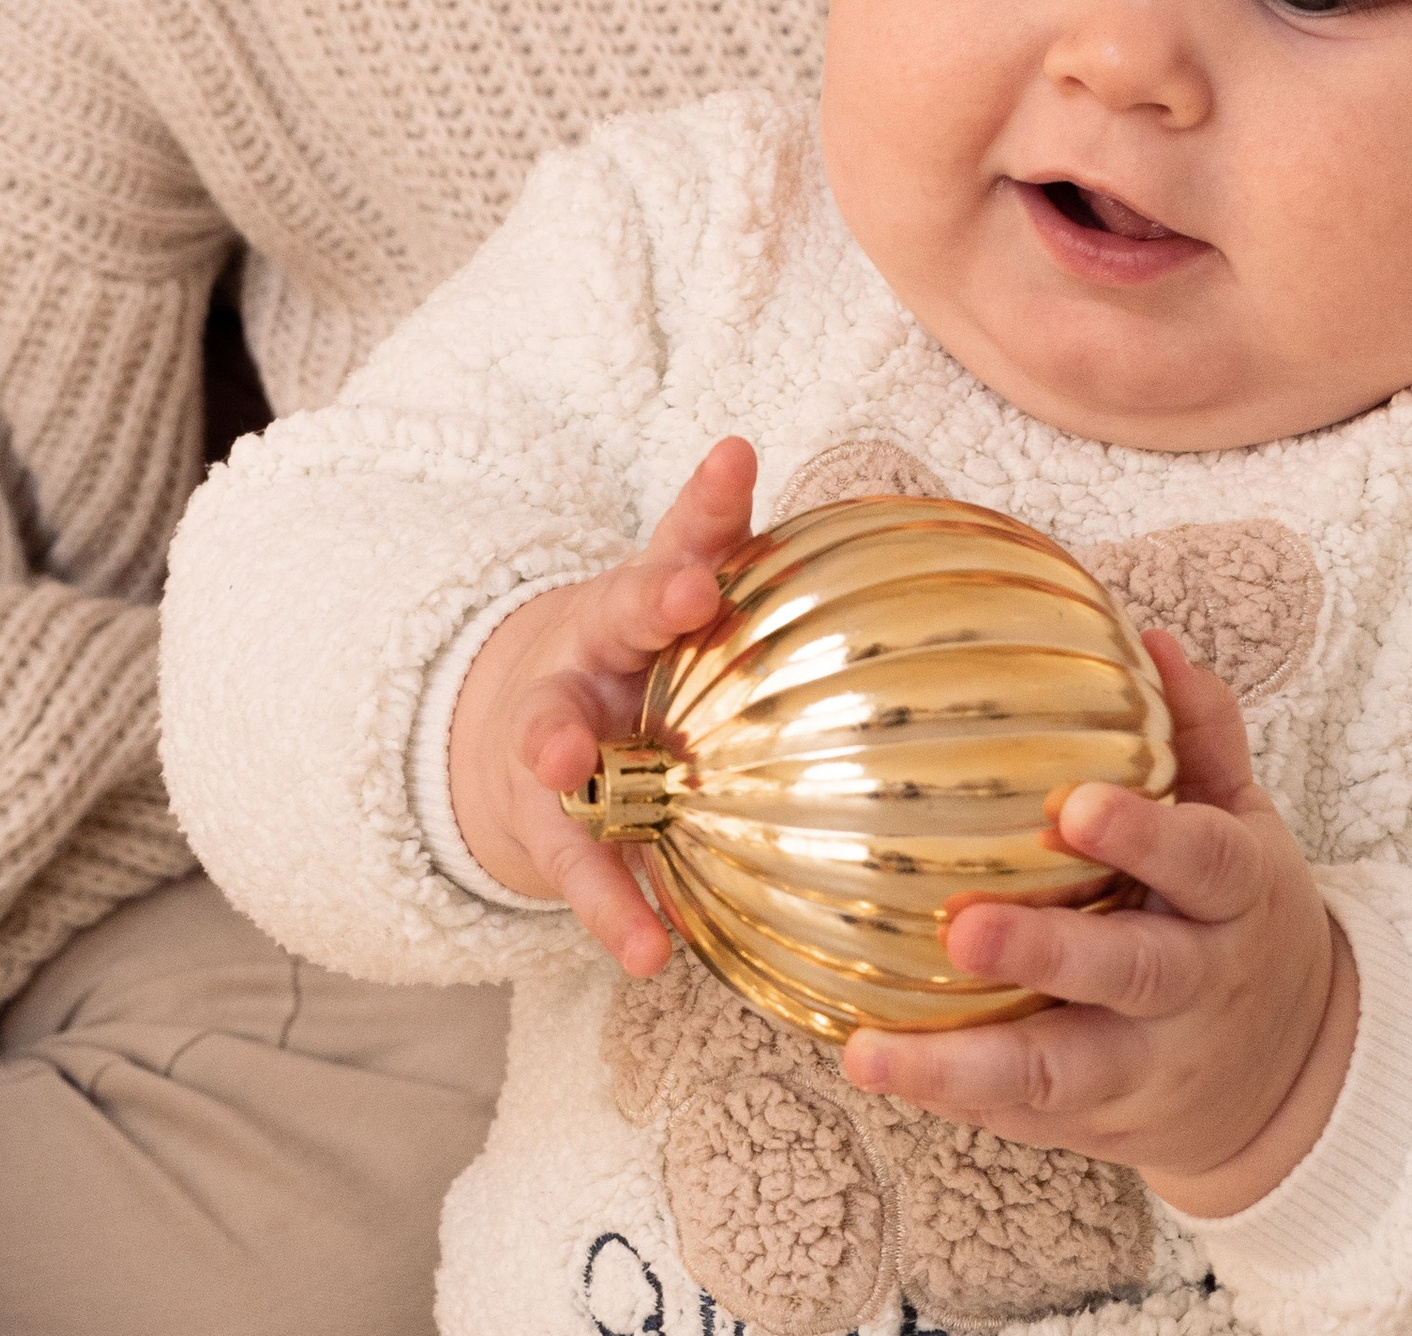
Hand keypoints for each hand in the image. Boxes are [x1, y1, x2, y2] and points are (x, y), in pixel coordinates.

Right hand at [447, 436, 757, 971]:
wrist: (535, 745)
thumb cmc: (643, 668)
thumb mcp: (680, 613)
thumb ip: (747, 571)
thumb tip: (875, 515)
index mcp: (643, 599)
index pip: (682, 536)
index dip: (710, 502)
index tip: (738, 459)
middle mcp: (596, 652)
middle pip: (618, 613)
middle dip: (650, 600)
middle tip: (688, 590)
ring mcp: (557, 735)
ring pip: (553, 732)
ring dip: (561, 743)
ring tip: (567, 762)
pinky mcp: (547, 822)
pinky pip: (578, 866)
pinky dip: (611, 908)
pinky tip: (647, 951)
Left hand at [842, 632, 1354, 1217]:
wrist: (1290, 1076)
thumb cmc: (1237, 916)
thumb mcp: (1245, 826)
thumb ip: (1203, 737)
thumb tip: (1153, 641)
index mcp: (1236, 901)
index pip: (1203, 862)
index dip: (1145, 836)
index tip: (1075, 805)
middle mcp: (1197, 989)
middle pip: (1130, 973)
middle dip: (1048, 955)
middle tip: (962, 928)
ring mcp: (1146, 1067)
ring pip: (1060, 1074)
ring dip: (964, 1064)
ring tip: (873, 1051)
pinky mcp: (1098, 1122)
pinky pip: (1022, 1114)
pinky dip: (949, 1096)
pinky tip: (875, 1063)